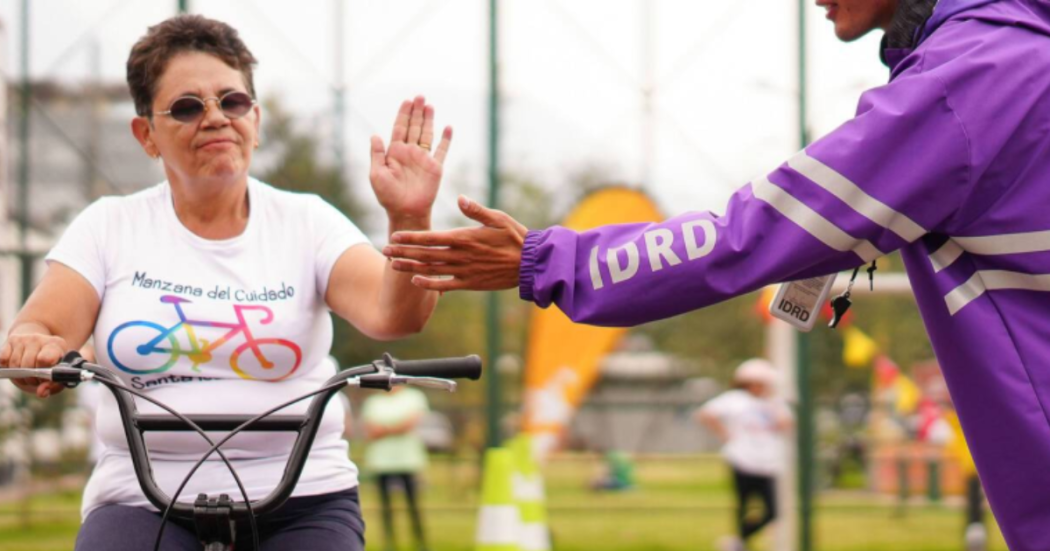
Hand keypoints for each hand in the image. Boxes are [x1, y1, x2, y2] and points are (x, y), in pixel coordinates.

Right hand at [0, 334, 68, 397]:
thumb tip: (41, 392)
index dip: (42, 373)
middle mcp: (40, 339)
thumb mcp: (57, 375)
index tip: (44, 378)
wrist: (40, 346)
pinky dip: (8, 368)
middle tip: (36, 380)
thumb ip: (52, 386)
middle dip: (30, 378)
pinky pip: (3, 360)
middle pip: (27, 365)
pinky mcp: (11, 340)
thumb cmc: (51, 365)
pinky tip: (17, 368)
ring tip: (28, 376)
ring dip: (19, 376)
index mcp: (56, 345)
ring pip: (15, 364)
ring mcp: (24, 338)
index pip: (44, 359)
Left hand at [370, 96, 452, 224]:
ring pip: (427, 134)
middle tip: (420, 96)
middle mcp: (409, 152)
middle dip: (417, 112)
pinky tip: (448, 127)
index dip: (403, 114)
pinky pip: (442, 150)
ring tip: (430, 105)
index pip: (400, 128)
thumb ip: (376, 154)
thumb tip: (375, 135)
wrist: (405, 211)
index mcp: (395, 152)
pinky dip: (445, 139)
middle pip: (414, 127)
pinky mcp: (435, 167)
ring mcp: (423, 159)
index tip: (407, 101)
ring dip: (429, 120)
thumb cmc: (388, 196)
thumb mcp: (376, 174)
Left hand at [383, 195, 527, 291]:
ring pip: (430, 269)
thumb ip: (476, 210)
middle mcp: (460, 255)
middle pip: (425, 254)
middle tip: (384, 249)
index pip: (431, 237)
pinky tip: (415, 280)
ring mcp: (464, 271)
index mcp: (464, 237)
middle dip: (403, 251)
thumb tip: (460, 198)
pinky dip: (429, 283)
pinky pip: (445, 285)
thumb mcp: (498, 218)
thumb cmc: (515, 237)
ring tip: (393, 264)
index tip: (394, 235)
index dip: (411, 237)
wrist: (530, 264)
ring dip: (410, 266)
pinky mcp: (470, 283)